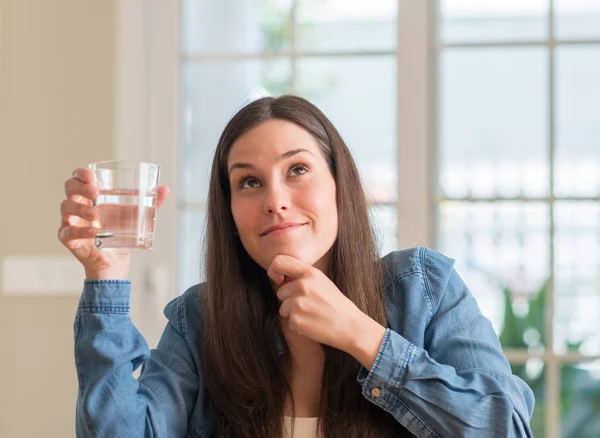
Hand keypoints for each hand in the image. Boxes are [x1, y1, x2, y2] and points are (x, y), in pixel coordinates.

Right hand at [58, 167, 169, 279]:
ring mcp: (71, 222)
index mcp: (91, 197)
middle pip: (69, 188)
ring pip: (66, 207)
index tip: (91, 176)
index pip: (79, 178)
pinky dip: (80, 230)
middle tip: (96, 193)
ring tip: (96, 214)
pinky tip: (94, 232)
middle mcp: (78, 206)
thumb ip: (152, 203)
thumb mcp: (136, 217)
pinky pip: (67, 231)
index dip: (81, 173)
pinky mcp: (69, 239)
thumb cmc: (121, 234)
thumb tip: (166, 189)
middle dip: (80, 187)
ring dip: (80, 208)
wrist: (116, 262)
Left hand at [268, 254, 385, 368]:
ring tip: (312, 315)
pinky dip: (299, 326)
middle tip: (310, 306)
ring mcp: (298, 302)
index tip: (278, 279)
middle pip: (280, 292)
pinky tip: (313, 324)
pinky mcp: (296, 319)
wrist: (350, 326)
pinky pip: (289, 322)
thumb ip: (303, 277)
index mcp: (309, 273)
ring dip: (294, 314)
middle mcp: (302, 285)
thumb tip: (281, 278)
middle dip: (290, 300)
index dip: (274, 270)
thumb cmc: (337, 305)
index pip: (279, 262)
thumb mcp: (322, 282)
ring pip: (283, 308)